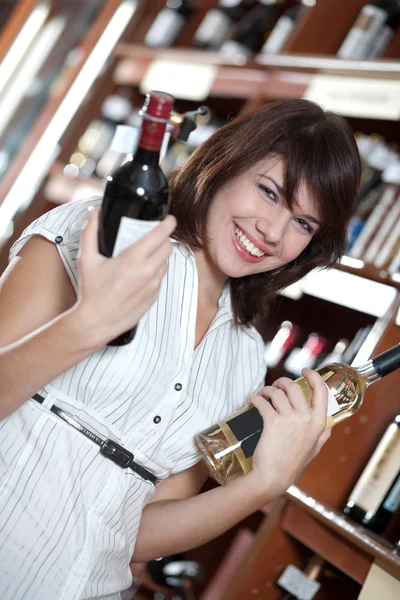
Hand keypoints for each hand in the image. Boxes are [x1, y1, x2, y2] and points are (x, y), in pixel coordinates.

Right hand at [74, 207, 175, 346]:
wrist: (97, 322)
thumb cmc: (92, 292)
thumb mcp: (87, 259)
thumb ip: (90, 232)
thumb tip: (93, 214)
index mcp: (134, 259)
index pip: (160, 235)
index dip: (168, 223)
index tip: (169, 219)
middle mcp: (148, 271)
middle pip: (167, 247)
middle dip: (163, 238)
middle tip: (154, 235)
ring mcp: (153, 285)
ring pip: (165, 263)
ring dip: (159, 255)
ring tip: (145, 254)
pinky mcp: (154, 297)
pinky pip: (160, 278)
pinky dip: (155, 272)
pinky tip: (141, 273)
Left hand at [245, 368, 331, 498]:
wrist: (273, 477)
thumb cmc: (293, 464)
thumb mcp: (315, 449)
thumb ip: (323, 434)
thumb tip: (329, 423)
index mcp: (319, 423)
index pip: (322, 391)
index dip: (313, 376)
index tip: (305, 371)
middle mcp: (306, 418)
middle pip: (294, 387)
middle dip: (282, 382)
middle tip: (275, 386)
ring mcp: (290, 420)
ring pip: (276, 392)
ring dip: (266, 390)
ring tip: (262, 395)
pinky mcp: (272, 422)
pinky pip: (262, 402)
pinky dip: (255, 398)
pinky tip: (251, 402)